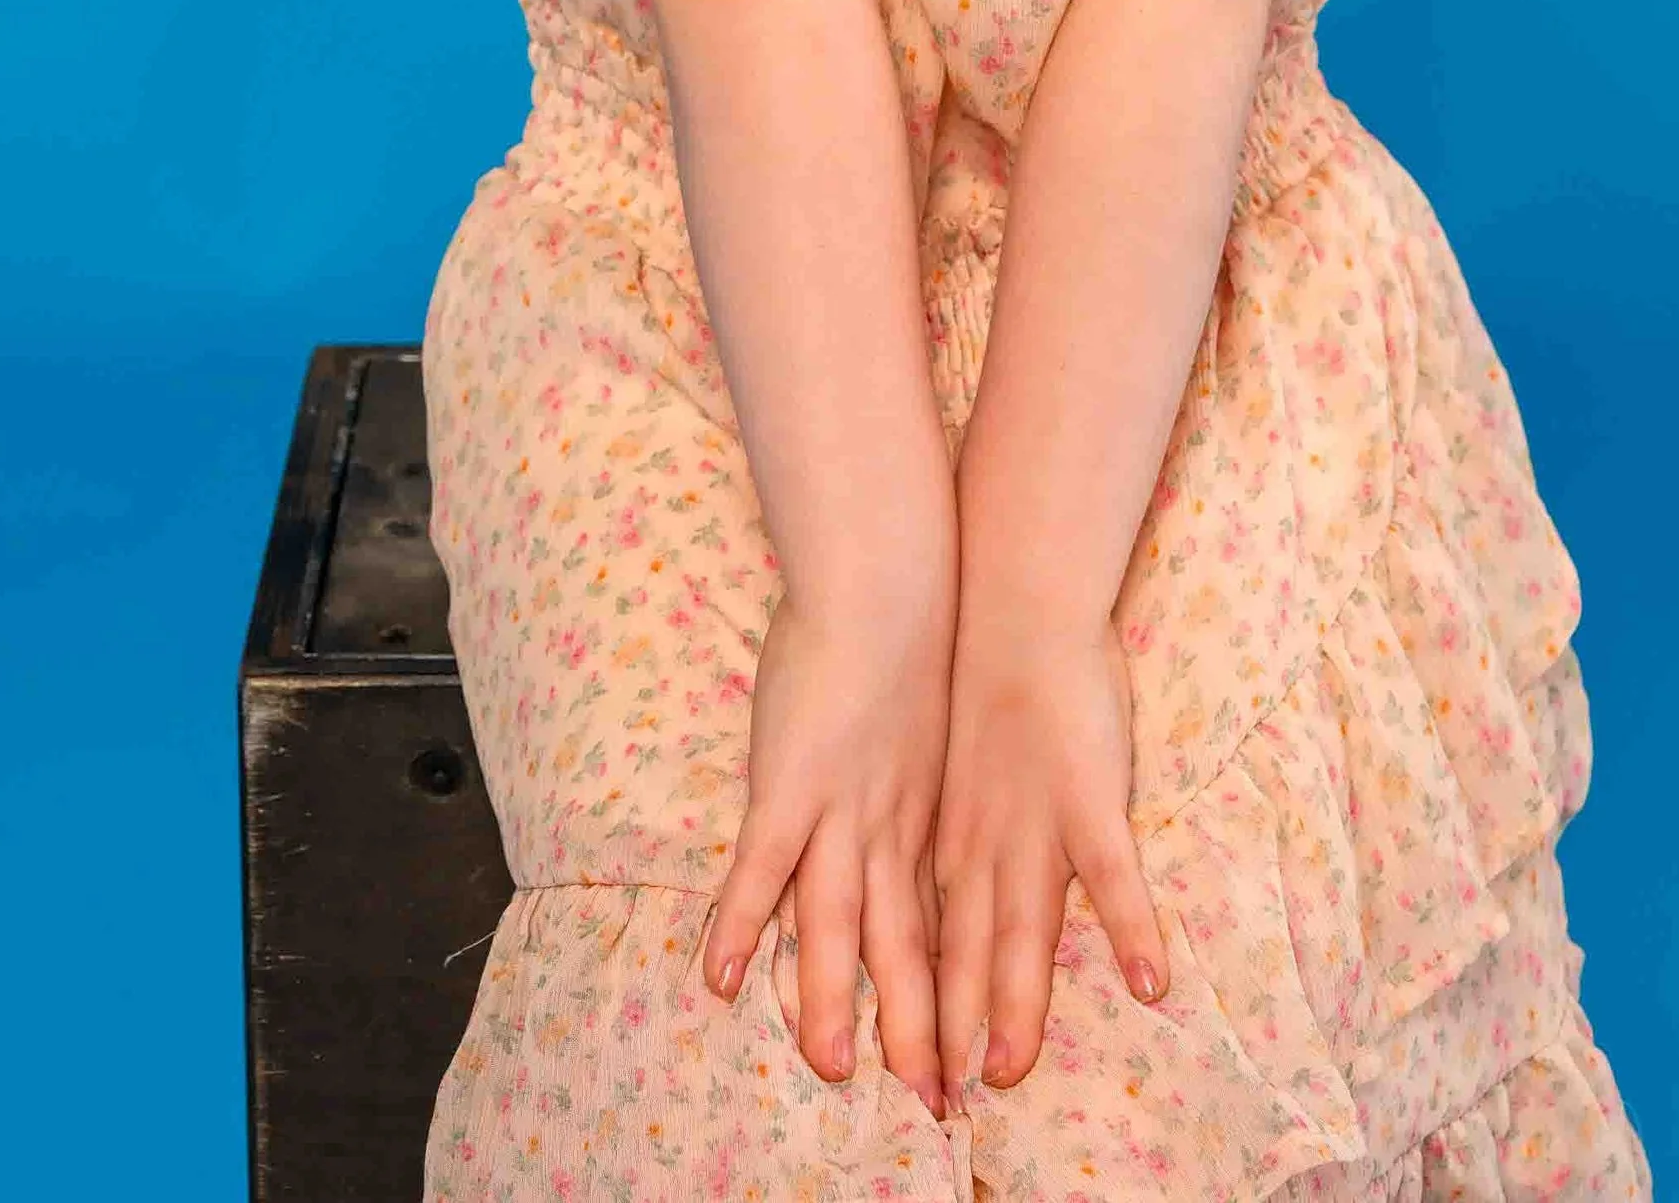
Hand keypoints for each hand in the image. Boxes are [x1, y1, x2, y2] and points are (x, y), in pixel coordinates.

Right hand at [701, 582, 953, 1117]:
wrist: (893, 576)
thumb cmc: (906, 629)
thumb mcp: (923, 719)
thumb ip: (909, 772)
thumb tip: (900, 799)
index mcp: (917, 816)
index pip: (927, 925)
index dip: (940, 994)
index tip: (957, 1059)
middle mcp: (885, 827)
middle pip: (898, 943)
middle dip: (911, 1026)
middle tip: (930, 1102)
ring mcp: (837, 809)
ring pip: (834, 923)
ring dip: (832, 999)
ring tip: (834, 1069)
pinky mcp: (791, 782)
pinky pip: (761, 866)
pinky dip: (739, 922)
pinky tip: (720, 978)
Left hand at [932, 606, 1168, 1095]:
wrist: (1016, 600)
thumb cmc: (987, 670)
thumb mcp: (947, 758)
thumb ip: (950, 821)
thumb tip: (937, 869)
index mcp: (951, 834)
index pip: (934, 937)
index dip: (927, 1003)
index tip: (918, 1065)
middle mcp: (984, 842)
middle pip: (968, 950)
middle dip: (955, 1025)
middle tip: (946, 1096)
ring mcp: (1035, 824)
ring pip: (1023, 929)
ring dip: (1014, 1002)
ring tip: (1007, 1069)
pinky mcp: (1088, 797)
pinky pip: (1115, 876)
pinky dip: (1132, 929)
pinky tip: (1152, 981)